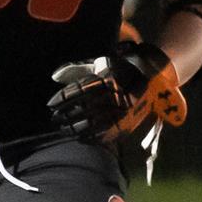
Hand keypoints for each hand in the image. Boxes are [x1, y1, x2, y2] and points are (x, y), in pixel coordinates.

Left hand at [48, 41, 186, 141]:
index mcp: (108, 78)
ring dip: (76, 127)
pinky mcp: (129, 121)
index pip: (80, 90)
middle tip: (54, 119)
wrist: (150, 76)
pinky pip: (107, 132)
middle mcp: (116, 94)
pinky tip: (79, 138)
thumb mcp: (99, 64)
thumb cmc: (118, 69)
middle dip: (66, 114)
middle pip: (85, 107)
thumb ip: (76, 69)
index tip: (50, 104)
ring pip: (95, 121)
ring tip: (63, 129)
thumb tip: (54, 77)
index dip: (63, 98)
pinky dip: (92, 137)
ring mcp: (123, 109)